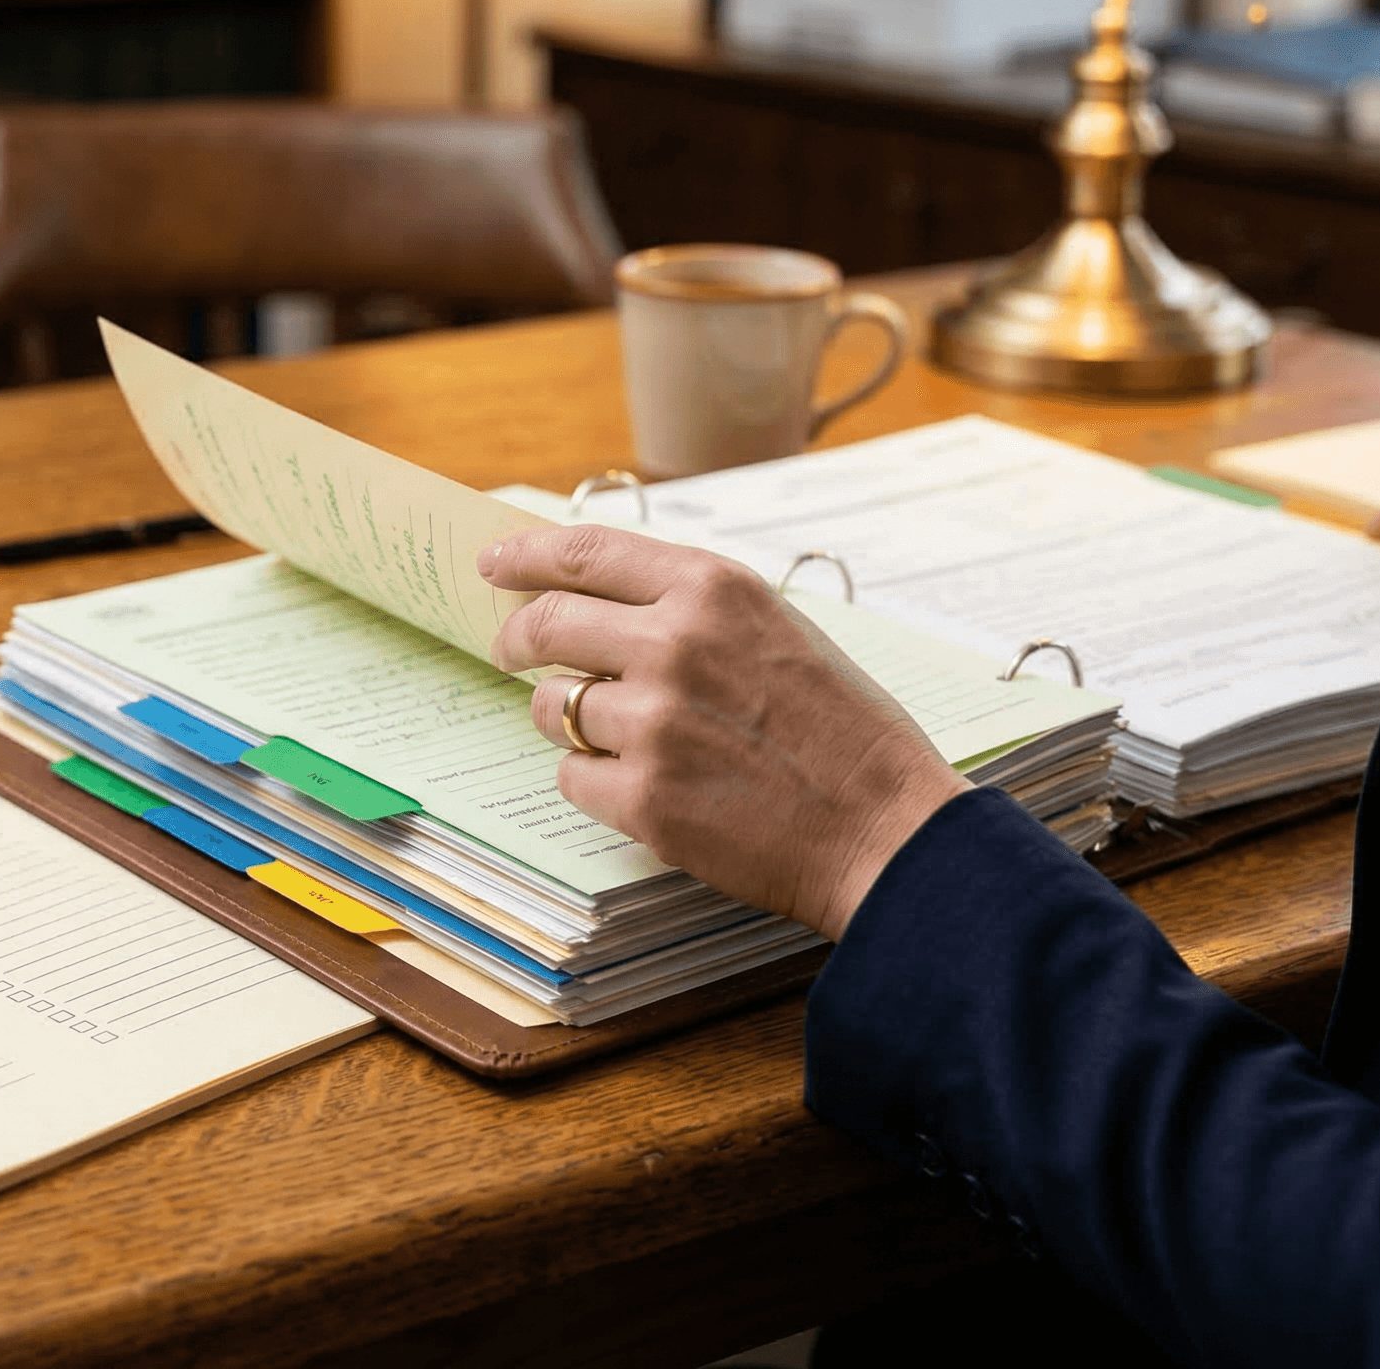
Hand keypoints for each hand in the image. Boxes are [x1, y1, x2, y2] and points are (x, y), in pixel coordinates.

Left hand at [481, 526, 970, 939]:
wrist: (884, 829)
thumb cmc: (841, 730)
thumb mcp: (775, 629)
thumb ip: (691, 607)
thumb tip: (596, 598)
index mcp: (713, 589)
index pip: (585, 550)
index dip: (525, 555)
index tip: (494, 563)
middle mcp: (674, 643)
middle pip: (547, 622)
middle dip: (517, 637)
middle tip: (511, 651)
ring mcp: (653, 722)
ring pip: (553, 707)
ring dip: (567, 719)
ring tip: (623, 737)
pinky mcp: (643, 796)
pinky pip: (572, 778)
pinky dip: (595, 783)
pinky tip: (649, 787)